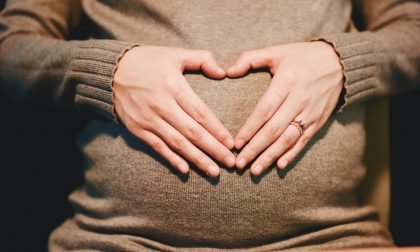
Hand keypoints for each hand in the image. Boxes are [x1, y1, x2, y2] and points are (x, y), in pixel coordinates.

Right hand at [113, 46, 234, 176]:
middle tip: (230, 163)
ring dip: (197, 159)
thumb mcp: (175, 54)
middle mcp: (161, 105)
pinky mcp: (137, 129)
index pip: (200, 113)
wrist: (110, 71)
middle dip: (213, 149)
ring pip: (177, 143)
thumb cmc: (147, 61)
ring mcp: (148, 119)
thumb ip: (201, 59)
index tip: (231, 143)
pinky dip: (171, 159)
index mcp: (173, 86)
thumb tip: (223, 72)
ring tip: (214, 171)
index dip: (217, 130)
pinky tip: (186, 170)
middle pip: (192, 132)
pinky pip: (157, 147)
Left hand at [227, 41, 343, 175]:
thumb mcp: (277, 51)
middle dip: (255, 148)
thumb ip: (250, 59)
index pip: (265, 110)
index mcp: (286, 81)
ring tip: (255, 170)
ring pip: (288, 139)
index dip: (250, 128)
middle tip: (240, 163)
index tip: (236, 144)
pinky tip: (279, 166)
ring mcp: (311, 112)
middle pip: (274, 129)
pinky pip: (304, 141)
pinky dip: (292, 154)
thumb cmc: (303, 56)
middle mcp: (299, 99)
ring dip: (270, 156)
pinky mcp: (319, 121)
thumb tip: (227, 71)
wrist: (340, 62)